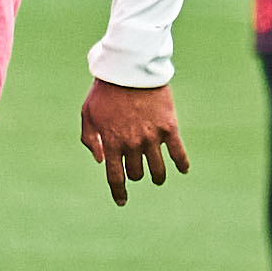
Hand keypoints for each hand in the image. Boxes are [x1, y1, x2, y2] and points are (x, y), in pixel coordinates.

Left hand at [78, 79, 188, 206]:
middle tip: (137, 171)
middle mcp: (132, 144)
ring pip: (157, 169)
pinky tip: (183, 170)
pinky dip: (182, 164)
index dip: (118, 192)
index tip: (122, 201)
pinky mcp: (169, 127)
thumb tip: (100, 160)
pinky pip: (179, 153)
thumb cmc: (105, 91)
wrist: (130, 69)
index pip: (115, 177)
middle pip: (136, 173)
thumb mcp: (87, 114)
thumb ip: (90, 139)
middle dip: (135, 175)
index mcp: (111, 142)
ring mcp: (152, 137)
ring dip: (157, 177)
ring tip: (157, 178)